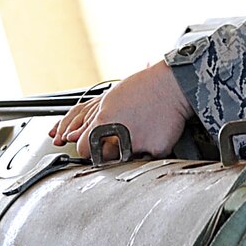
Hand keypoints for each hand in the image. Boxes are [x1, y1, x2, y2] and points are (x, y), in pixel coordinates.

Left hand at [51, 62, 192, 158]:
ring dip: (129, 150)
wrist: (171, 86)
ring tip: (138, 130)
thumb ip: (92, 123)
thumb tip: (74, 137)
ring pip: (126, 160)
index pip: (84, 150)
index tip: (92, 145)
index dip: (87, 148)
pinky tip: (153, 132)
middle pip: (104, 158)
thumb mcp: (108, 100)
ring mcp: (138, 145)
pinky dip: (150, 148)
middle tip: (121, 134)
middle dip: (109, 150)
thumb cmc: (140, 89)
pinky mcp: (156, 151)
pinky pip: (148, 158)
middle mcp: (119, 137)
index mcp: (103, 123)